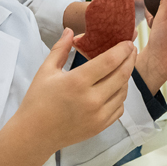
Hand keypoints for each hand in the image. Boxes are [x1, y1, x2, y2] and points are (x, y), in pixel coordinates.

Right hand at [16, 28, 135, 154]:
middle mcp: (92, 99)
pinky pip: (119, 108)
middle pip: (122, 75)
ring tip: (123, 66)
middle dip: (130, 59)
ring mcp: (98, 115)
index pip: (109, 61)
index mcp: (77, 82)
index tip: (128, 42)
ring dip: (126, 77)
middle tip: (131, 50)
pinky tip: (116, 88)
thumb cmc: (37, 100)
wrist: (35, 134)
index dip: (122, 49)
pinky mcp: (100, 126)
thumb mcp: (46, 71)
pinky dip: (120, 96)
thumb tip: (71, 30)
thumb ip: (60, 49)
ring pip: (123, 92)